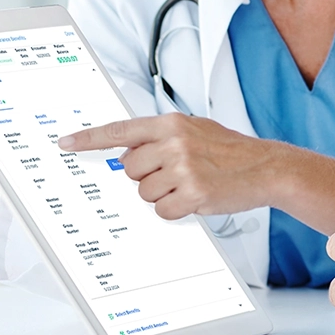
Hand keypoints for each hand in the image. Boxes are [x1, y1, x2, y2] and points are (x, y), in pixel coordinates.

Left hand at [58, 114, 278, 218]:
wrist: (268, 167)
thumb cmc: (232, 151)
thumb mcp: (198, 130)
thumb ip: (164, 136)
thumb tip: (129, 151)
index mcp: (173, 123)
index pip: (122, 130)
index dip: (90, 138)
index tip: (66, 143)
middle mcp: (175, 143)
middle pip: (129, 169)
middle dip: (146, 176)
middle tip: (174, 174)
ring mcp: (183, 168)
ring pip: (144, 193)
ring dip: (163, 195)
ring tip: (191, 184)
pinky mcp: (193, 194)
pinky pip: (162, 211)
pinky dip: (176, 210)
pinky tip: (196, 198)